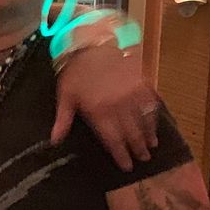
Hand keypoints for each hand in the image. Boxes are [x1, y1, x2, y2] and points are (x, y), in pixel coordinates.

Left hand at [52, 46, 158, 171]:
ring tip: (152, 147)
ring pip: (144, 121)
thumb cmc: (76, 71)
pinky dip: (154, 117)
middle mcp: (119, 106)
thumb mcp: (65, 96)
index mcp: (99, 112)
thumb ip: (62, 120)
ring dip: (148, 135)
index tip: (127, 167)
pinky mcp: (144, 83)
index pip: (113, 139)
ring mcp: (134, 94)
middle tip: (143, 160)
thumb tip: (54, 141)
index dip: (120, 155)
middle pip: (131, 133)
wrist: (94, 43)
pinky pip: (152, 104)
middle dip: (137, 148)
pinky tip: (155, 125)